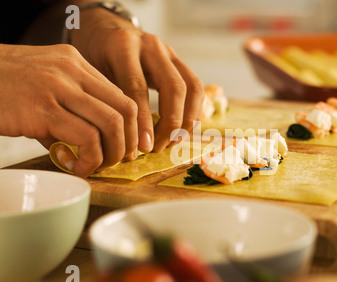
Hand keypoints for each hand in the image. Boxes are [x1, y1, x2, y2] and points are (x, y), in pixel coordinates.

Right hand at [0, 44, 137, 177]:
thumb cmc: (4, 87)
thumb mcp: (44, 88)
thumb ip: (71, 111)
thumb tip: (91, 148)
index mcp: (77, 63)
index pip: (122, 96)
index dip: (132, 126)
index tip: (128, 146)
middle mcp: (73, 72)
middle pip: (125, 109)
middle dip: (128, 142)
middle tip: (118, 160)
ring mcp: (59, 88)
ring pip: (112, 123)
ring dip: (112, 153)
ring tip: (98, 166)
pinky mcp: (43, 109)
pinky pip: (86, 137)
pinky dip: (90, 158)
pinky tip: (77, 166)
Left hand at [70, 8, 203, 152]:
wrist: (104, 30)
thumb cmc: (94, 57)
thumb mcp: (91, 74)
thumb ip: (109, 103)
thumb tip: (127, 149)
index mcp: (123, 47)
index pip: (138, 88)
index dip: (143, 122)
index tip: (144, 148)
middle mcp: (150, 45)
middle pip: (174, 87)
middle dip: (171, 124)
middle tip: (159, 147)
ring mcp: (169, 51)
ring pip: (192, 88)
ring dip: (187, 120)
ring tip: (173, 142)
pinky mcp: (180, 60)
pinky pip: (197, 88)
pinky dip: (194, 112)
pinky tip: (182, 130)